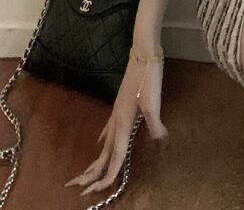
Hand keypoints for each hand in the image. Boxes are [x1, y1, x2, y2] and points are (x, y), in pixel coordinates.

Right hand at [63, 50, 167, 196]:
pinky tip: (101, 141)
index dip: (108, 174)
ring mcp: (116, 112)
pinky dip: (103, 140)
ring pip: (104, 142)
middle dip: (92, 173)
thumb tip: (160, 139)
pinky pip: (108, 129)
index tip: (97, 191)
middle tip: (79, 189)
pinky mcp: (120, 105)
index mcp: (123, 123)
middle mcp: (116, 120)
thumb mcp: (154, 102)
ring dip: (96, 159)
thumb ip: (155, 124)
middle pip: (103, 153)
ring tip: (86, 173)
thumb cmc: (148, 78)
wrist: (143, 55)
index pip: (115, 156)